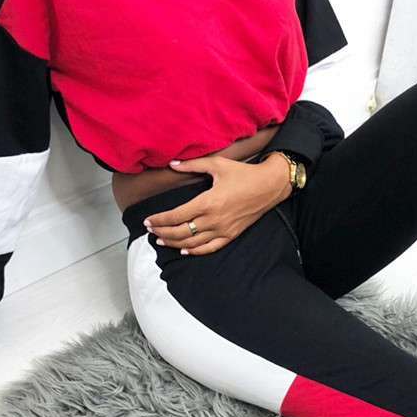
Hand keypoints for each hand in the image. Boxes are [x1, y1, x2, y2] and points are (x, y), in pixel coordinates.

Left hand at [144, 154, 292, 255]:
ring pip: (192, 243)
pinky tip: (185, 250)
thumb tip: (173, 164)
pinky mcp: (231, 235)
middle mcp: (213, 219)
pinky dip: (195, 251)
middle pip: (180, 232)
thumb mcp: (218, 164)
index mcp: (207, 202)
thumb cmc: (244, 173)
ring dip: (174, 243)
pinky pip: (209, 248)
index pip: (176, 216)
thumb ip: (193, 165)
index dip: (159, 219)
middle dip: (162, 232)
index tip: (148, 220)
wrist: (269, 186)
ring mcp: (223, 229)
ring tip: (161, 240)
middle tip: (150, 230)